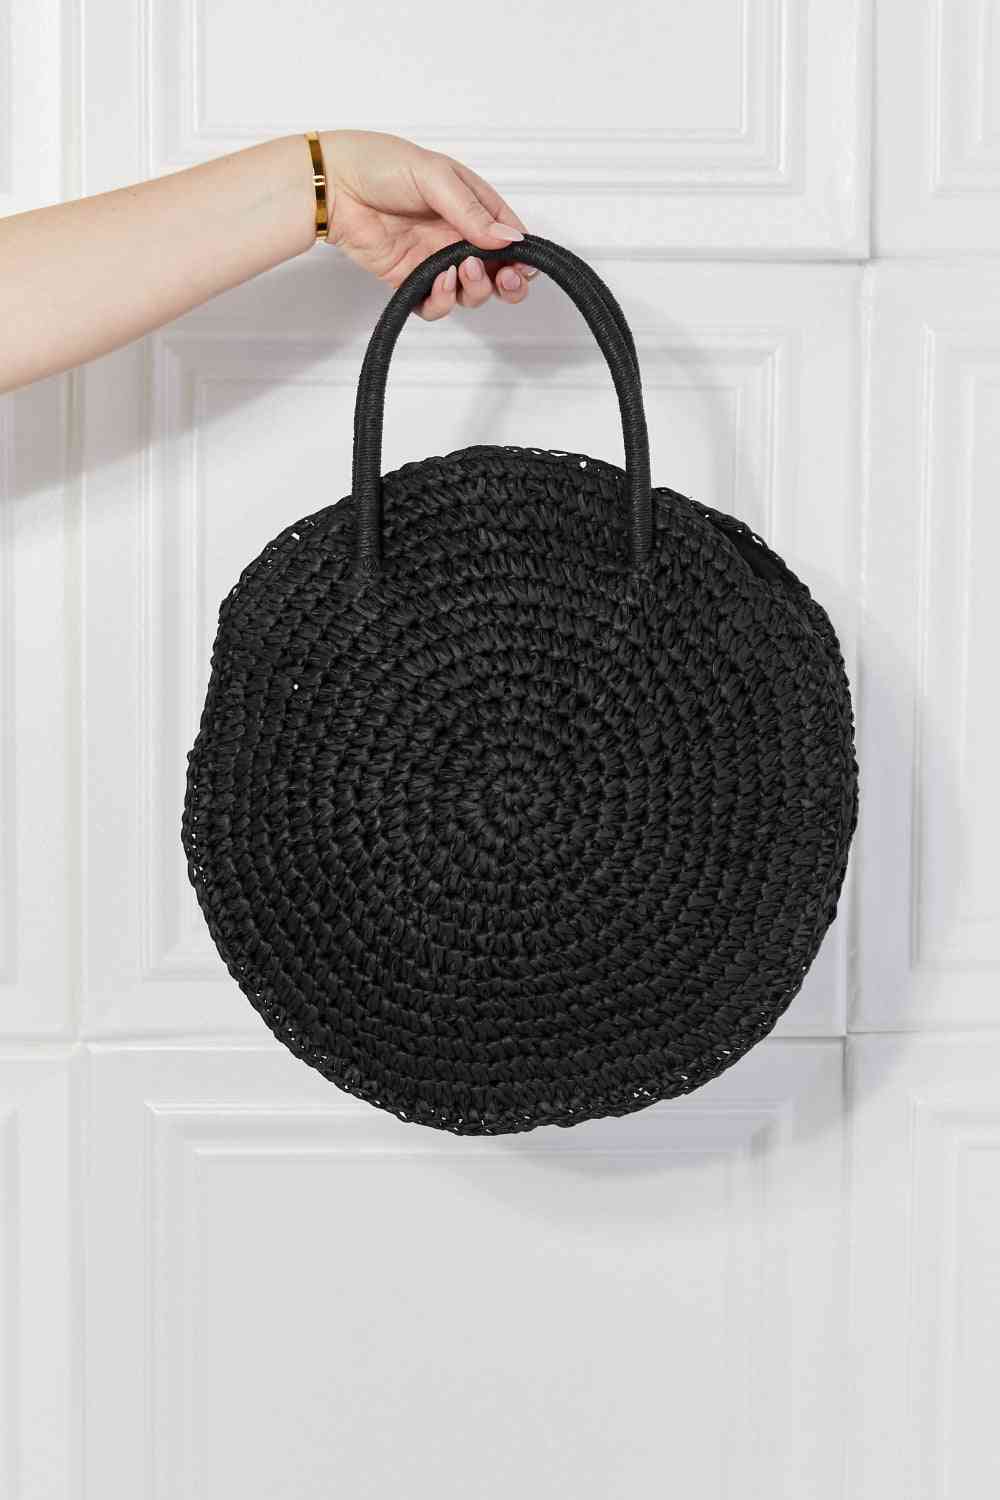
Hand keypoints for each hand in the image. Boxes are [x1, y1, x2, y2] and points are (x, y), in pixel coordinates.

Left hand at [317, 130, 536, 319]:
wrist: (334, 185)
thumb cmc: (381, 165)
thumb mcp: (435, 177)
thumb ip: (472, 212)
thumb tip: (509, 239)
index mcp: (472, 205)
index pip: (510, 237)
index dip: (522, 256)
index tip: (523, 266)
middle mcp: (458, 235)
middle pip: (498, 273)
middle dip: (508, 282)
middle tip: (504, 279)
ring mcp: (436, 259)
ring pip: (471, 293)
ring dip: (475, 289)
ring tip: (460, 269)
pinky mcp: (412, 280)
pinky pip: (436, 304)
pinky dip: (443, 300)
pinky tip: (438, 280)